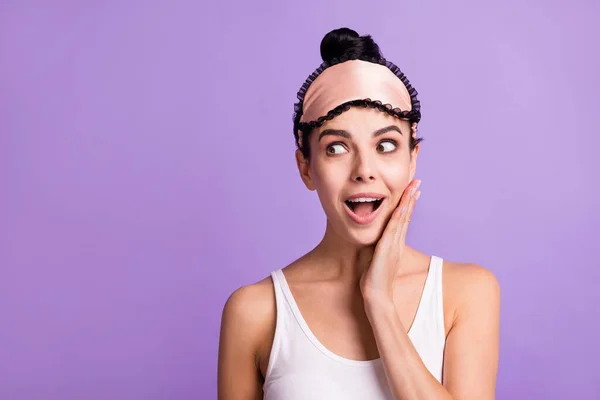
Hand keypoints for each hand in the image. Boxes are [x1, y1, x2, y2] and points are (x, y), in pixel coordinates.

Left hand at [359, 179, 421, 302]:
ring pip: (402, 220)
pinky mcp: (386, 251)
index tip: (412, 191)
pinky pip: (393, 231)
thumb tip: (369, 238)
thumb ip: (374, 247)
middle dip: (411, 198)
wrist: (376, 298)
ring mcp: (393, 246)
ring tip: (412, 188)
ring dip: (407, 203)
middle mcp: (396, 243)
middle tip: (417, 182)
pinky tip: (400, 207)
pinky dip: (397, 218)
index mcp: (394, 244)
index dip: (407, 204)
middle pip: (406, 216)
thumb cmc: (373, 281)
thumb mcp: (373, 258)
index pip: (403, 220)